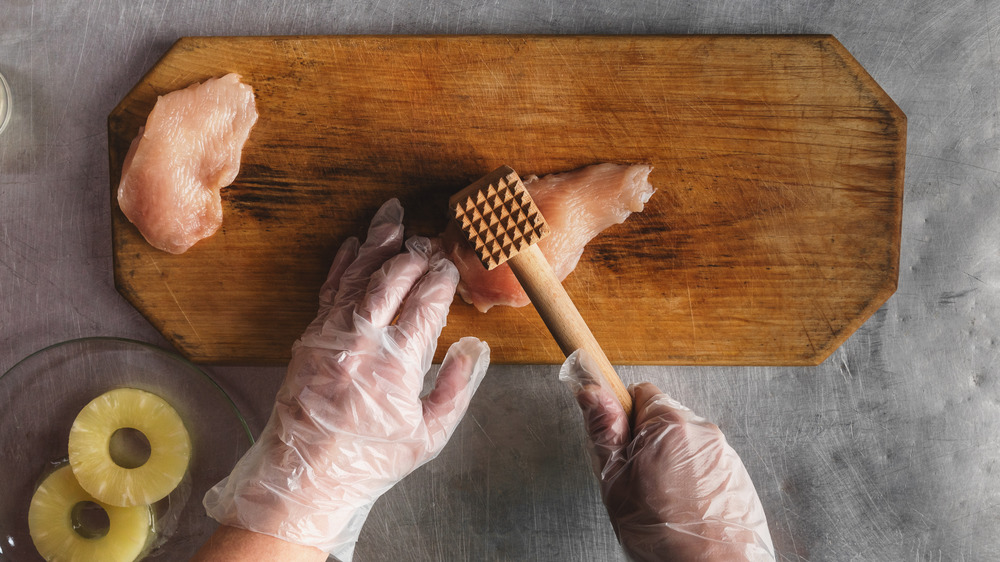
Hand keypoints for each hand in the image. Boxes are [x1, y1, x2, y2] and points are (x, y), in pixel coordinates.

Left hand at [203, 199, 490, 559]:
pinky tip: (354, 245)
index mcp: (397, 365)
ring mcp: (332, 336)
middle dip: (413, 253)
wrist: (304, 477)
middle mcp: (362, 343)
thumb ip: (456, 388)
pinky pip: (329, 290)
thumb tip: (474, 348)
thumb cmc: (370, 461)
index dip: (441, 278)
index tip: (450, 266)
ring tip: (391, 215)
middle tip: (427, 238)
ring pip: (358, 276)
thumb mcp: (429, 435)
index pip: (427, 303)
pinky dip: (343, 264)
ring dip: (377, 243)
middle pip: (392, 279)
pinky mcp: (310, 338)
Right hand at [560, 351, 773, 561]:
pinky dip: (693, 481)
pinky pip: (706, 465)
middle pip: (663, 419)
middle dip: (647, 443)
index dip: (623, 416)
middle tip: (637, 480)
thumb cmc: (665, 535)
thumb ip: (605, 431)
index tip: (618, 439)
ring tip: (663, 501)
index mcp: (669, 425)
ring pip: (684, 444)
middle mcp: (702, 431)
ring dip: (671, 463)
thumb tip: (592, 392)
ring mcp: (724, 453)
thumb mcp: (616, 481)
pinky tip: (684, 508)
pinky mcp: (738, 475)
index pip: (641, 392)